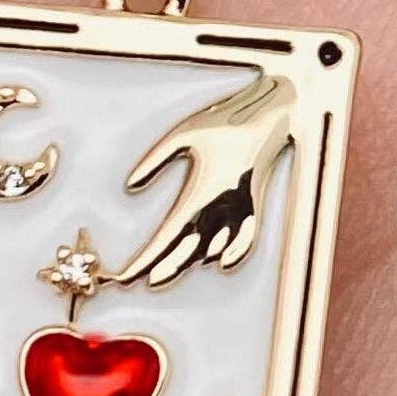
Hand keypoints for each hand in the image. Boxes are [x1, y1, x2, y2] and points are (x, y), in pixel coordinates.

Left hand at [111, 69, 296, 287]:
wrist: (268, 114)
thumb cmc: (223, 122)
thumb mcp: (180, 135)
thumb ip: (153, 162)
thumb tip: (130, 187)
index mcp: (201, 191)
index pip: (168, 237)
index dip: (146, 259)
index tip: (127, 273)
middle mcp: (222, 206)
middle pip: (187, 250)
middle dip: (160, 268)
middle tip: (136, 281)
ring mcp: (242, 208)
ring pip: (213, 249)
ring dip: (188, 264)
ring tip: (163, 276)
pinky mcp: (254, 204)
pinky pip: (247, 239)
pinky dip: (234, 255)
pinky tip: (219, 264)